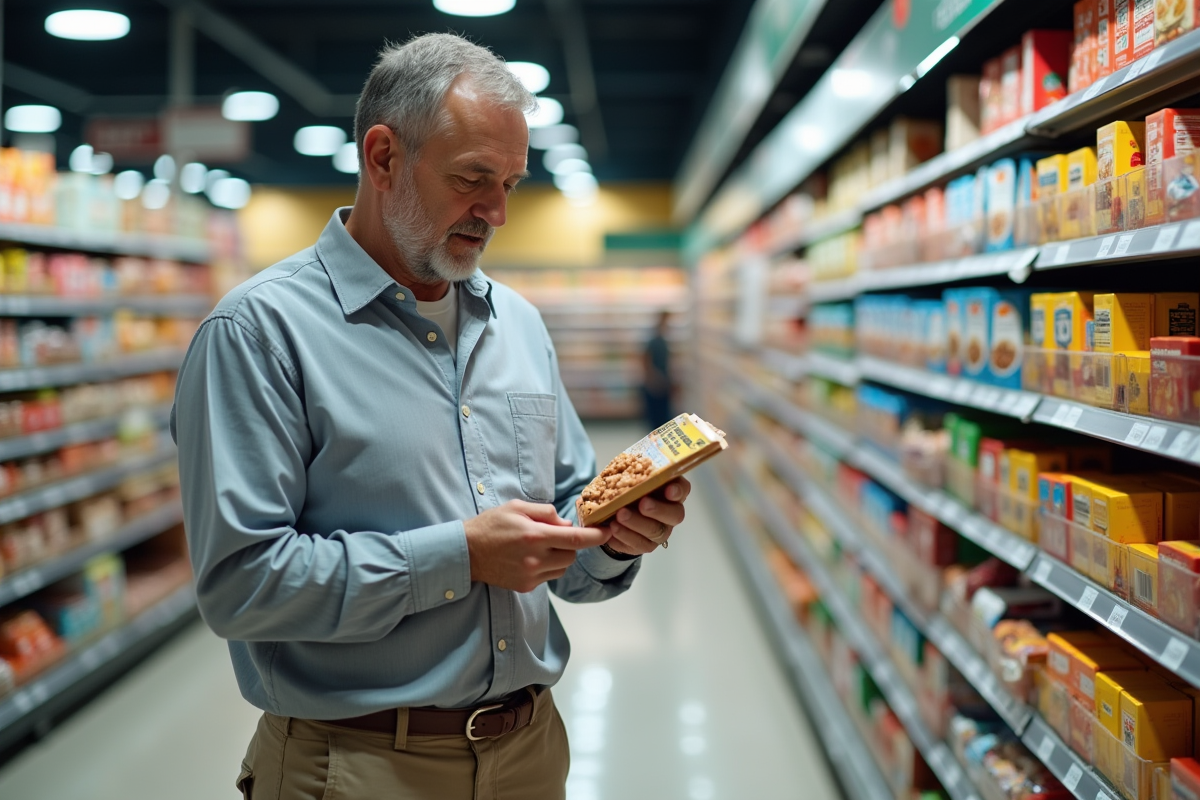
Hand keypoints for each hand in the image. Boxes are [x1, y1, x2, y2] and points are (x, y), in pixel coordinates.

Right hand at [464, 500, 610, 592]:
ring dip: (560, 556)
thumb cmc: (491, 525)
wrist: (466, 552)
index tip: (608, 532)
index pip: (575, 539)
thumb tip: (567, 524)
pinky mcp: (526, 586)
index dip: (596, 537)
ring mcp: (530, 576)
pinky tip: (530, 558)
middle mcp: (535, 559)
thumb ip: (546, 513)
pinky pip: (549, 576)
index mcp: (534, 536)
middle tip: (553, 535)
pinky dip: (547, 566)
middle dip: (570, 544)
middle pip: (571, 554)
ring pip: (562, 567)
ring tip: (540, 546)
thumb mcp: (517, 507)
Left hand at [605, 477, 690, 556]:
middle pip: (674, 515)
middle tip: (643, 504)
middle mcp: (671, 512)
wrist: (616, 512)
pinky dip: (624, 537)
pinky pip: (638, 544)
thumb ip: (633, 469)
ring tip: (618, 517)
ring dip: (636, 524)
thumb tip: (625, 462)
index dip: (677, 491)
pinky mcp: (646, 544)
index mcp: (671, 491)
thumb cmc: (628, 488)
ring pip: (654, 531)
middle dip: (658, 509)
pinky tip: (612, 530)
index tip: (668, 489)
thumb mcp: (631, 474)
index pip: (682, 489)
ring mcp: (661, 530)